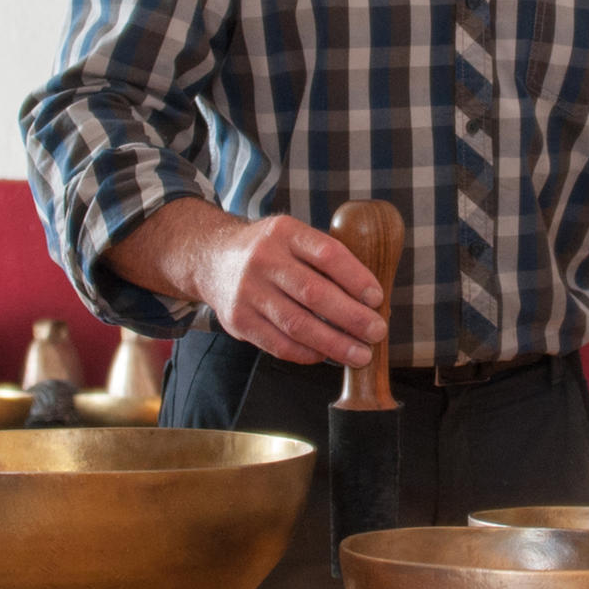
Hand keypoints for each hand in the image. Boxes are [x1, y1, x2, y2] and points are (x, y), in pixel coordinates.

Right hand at [108, 202, 386, 366]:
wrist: (211, 258)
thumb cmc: (269, 251)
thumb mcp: (292, 237)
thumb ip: (324, 258)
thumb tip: (370, 299)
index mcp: (285, 232)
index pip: (327, 254)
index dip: (356, 278)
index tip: (377, 298)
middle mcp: (263, 259)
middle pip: (314, 293)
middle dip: (352, 317)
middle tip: (377, 332)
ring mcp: (247, 291)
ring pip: (297, 324)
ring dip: (334, 343)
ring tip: (360, 354)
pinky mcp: (238, 320)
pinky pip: (278, 344)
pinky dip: (306, 353)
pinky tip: (326, 356)